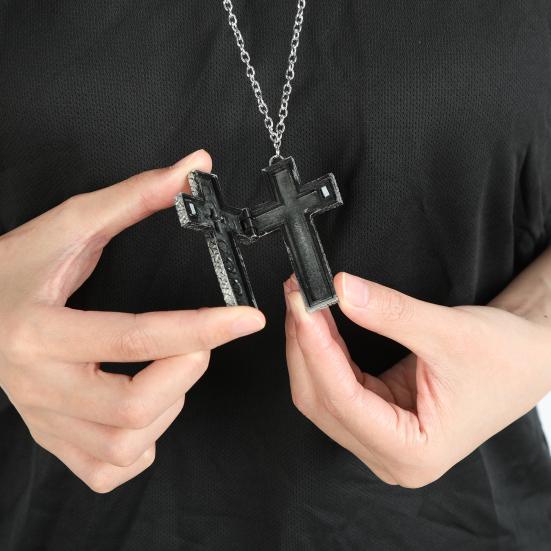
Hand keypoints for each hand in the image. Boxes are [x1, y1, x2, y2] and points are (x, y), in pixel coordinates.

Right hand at [0, 150, 264, 492]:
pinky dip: (145, 441)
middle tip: (197, 340)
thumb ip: (135, 197)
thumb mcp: (71, 225)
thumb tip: (194, 166)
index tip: (246, 318)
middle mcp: (36, 385)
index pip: (133, 338)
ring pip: (125, 444)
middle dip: (186, 369)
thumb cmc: (15, 267)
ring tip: (166, 367)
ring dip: (169, 404)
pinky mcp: (51, 440)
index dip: (201, 327)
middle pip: (131, 407)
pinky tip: (145, 406)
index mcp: (38, 330)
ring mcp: (42, 420)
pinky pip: (110, 467)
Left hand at [284, 272, 550, 486]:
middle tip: (298, 296)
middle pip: (322, 401)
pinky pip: (335, 385)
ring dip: (309, 347)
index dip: (316, 349)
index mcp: (414, 452)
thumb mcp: (448, 332)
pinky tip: (317, 323)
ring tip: (304, 303)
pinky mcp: (377, 416)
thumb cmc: (505, 359)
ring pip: (322, 394)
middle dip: (305, 345)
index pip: (343, 400)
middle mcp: (391, 455)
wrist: (526, 358)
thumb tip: (341, 290)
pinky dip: (323, 352)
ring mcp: (380, 438)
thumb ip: (390, 313)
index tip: (303, 306)